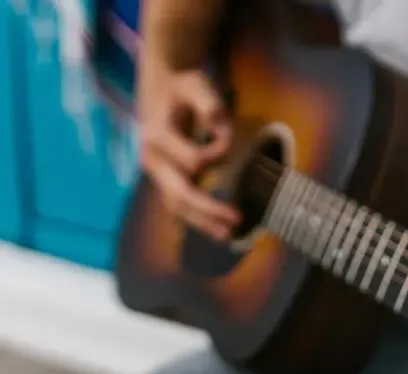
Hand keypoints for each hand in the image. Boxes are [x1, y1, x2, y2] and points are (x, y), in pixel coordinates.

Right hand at [139, 66, 239, 239]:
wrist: (161, 87)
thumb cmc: (182, 87)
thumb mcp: (197, 85)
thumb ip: (209, 103)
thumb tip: (218, 122)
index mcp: (158, 137)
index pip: (194, 161)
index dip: (218, 154)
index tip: (228, 136)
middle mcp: (153, 160)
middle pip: (179, 194)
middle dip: (208, 210)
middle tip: (236, 220)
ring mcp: (156, 172)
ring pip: (175, 206)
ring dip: (202, 222)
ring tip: (227, 235)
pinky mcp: (163, 179)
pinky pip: (177, 204)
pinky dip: (195, 218)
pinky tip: (215, 230)